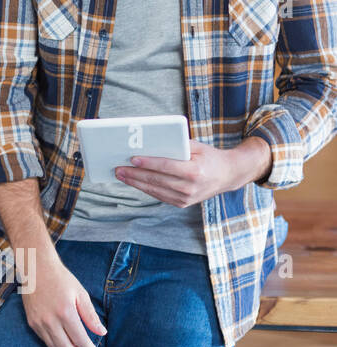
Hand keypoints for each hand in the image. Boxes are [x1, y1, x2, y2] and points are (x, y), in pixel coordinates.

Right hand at [20, 247, 105, 346]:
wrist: (36, 268)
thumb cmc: (61, 279)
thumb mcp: (80, 294)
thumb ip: (91, 316)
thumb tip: (102, 332)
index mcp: (66, 313)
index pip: (80, 340)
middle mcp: (50, 320)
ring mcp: (39, 322)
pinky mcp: (31, 322)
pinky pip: (44, 340)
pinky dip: (55, 345)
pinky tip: (63, 341)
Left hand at [115, 137, 271, 206]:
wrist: (228, 175)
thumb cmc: (209, 156)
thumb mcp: (196, 146)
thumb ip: (175, 145)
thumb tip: (150, 143)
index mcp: (196, 171)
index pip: (166, 167)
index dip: (148, 163)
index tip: (132, 159)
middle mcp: (191, 187)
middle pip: (157, 180)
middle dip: (135, 174)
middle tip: (118, 168)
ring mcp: (187, 198)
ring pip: (155, 190)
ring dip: (135, 183)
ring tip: (121, 175)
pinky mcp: (183, 203)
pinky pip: (160, 196)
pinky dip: (146, 188)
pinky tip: (134, 182)